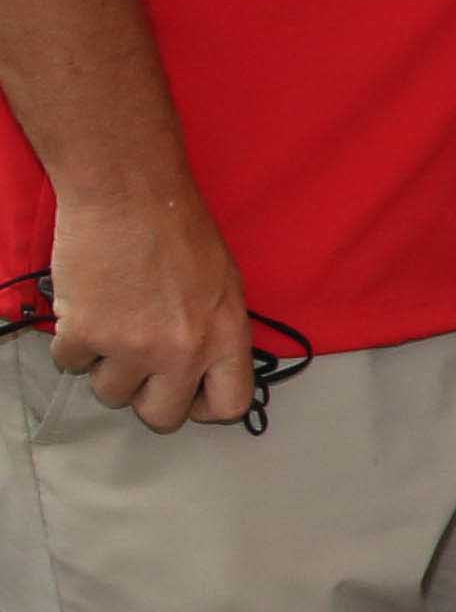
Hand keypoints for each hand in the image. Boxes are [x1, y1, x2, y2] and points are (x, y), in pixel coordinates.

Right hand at [42, 186, 249, 433]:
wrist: (129, 195)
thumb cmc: (181, 230)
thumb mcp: (224, 283)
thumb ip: (217, 331)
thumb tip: (204, 368)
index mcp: (227, 336)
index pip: (229, 405)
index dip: (204, 406)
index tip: (186, 393)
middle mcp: (184, 352)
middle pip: (162, 416)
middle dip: (147, 396)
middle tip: (139, 365)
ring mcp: (133, 348)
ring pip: (110, 393)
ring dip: (106, 366)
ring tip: (111, 323)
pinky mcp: (86, 335)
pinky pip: (69, 363)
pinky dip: (72, 342)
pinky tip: (84, 308)